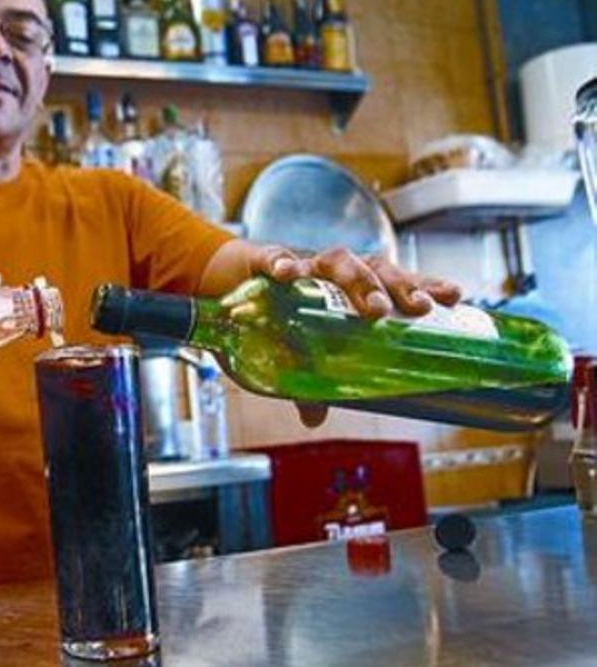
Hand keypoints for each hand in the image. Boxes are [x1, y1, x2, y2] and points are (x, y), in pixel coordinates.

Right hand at [247, 245, 461, 427]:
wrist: (224, 282)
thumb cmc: (272, 313)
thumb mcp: (294, 354)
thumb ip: (307, 382)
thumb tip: (315, 418)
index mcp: (348, 289)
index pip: (394, 282)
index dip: (424, 286)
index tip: (453, 296)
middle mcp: (332, 272)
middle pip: (375, 269)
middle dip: (399, 288)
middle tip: (416, 310)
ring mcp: (301, 265)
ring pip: (337, 261)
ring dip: (359, 280)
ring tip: (375, 307)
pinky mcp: (262, 262)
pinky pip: (273, 258)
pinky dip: (281, 263)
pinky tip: (286, 273)